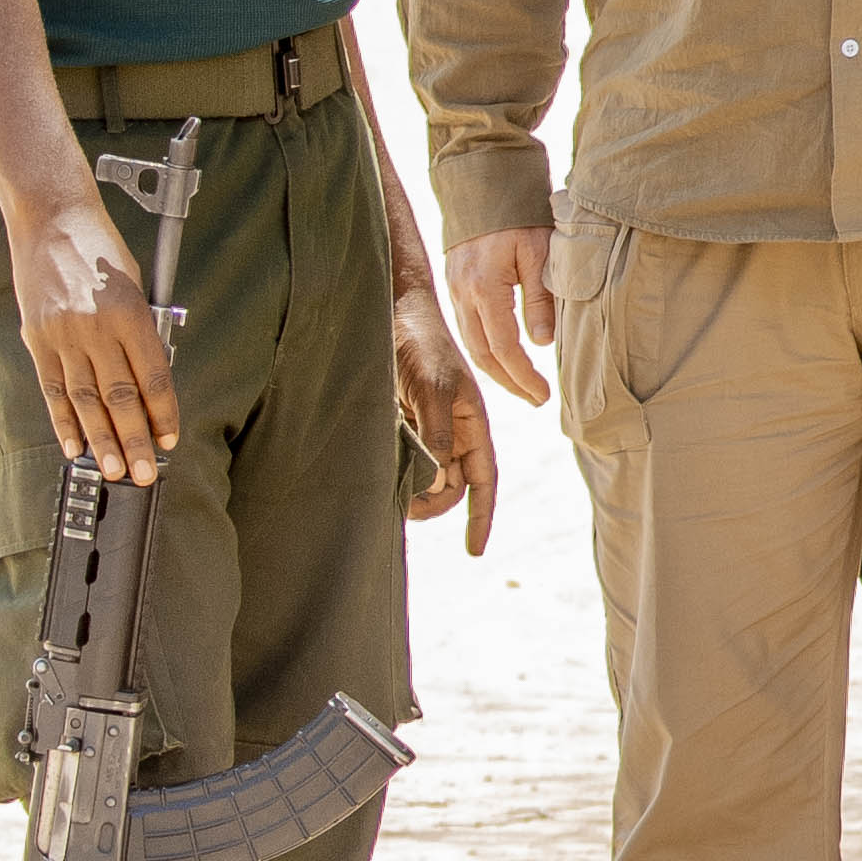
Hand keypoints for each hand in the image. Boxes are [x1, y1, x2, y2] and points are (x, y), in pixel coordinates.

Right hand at [18, 198, 179, 481]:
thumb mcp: (136, 284)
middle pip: (119, 397)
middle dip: (134, 440)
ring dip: (101, 440)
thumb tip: (149, 378)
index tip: (170, 440)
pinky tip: (74, 445)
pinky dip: (63, 420)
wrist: (53, 218)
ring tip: (113, 469)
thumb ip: (141, 330)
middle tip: (143, 473)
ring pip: (85, 400)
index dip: (163, 413)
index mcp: (129, 314)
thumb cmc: (102, 249)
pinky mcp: (37, 338)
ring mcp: (62, 335)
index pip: (153, 377)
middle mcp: (95, 329)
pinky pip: (52, 388)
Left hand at [390, 283, 499, 551]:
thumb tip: (437, 482)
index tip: (474, 550)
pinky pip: (401, 457)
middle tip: (402, 507)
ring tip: (386, 488)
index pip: (484, 480)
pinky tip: (377, 469)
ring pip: (424, 475)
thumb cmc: (421, 343)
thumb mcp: (434, 389)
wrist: (390, 310)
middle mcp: (452, 431)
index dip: (481, 516)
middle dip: (433, 503)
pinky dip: (393, 469)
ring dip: (410, 488)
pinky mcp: (398, 422)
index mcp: (472, 425)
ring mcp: (425, 428)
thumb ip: (436, 436)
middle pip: (451, 485)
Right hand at [447, 226, 556, 406]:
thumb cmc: (520, 215)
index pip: (503, 348)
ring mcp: (453, 290)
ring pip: (470, 343)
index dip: (523, 376)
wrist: (484, 183)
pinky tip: (502, 357)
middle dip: (508, 382)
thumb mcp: (541, 253)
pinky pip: (466, 327)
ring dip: (495, 369)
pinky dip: (484, 348)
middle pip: (481, 354)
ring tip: (523, 386)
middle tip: (535, 399)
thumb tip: (541, 343)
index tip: (543, 394)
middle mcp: (462, 294)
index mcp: (484, 288)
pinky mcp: (453, 285)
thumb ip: (541, 299)